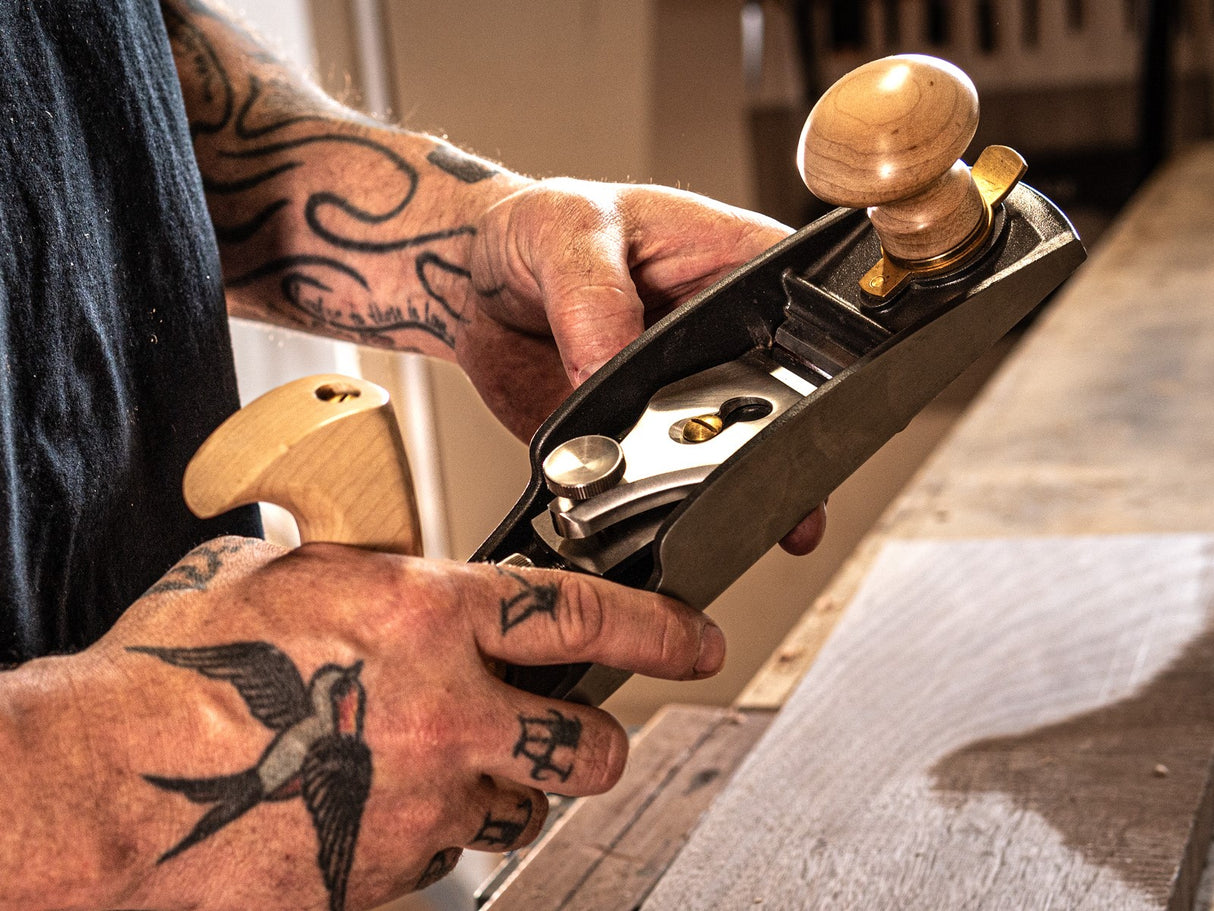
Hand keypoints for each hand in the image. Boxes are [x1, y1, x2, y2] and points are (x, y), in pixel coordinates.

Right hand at [28, 537, 722, 910]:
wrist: (107, 789)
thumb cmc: (174, 676)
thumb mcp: (276, 578)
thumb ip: (355, 574)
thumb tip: (376, 571)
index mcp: (423, 617)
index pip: (582, 612)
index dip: (658, 623)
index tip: (695, 635)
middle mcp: (443, 710)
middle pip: (585, 736)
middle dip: (596, 735)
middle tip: (581, 729)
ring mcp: (423, 800)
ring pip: (524, 806)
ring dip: (509, 788)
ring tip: (455, 768)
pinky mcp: (390, 872)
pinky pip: (447, 856)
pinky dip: (433, 834)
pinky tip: (379, 810)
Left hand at [459, 177, 825, 553]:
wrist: (475, 287)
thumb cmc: (539, 229)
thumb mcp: (569, 232)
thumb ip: (594, 297)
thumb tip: (609, 368)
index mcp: (734, 264)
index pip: (803, 311)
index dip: (812, 360)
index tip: (794, 401)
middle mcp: (723, 337)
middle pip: (780, 399)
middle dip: (775, 445)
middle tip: (760, 481)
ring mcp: (685, 393)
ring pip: (728, 452)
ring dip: (720, 485)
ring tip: (722, 515)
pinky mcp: (639, 439)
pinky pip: (660, 482)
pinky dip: (655, 505)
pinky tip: (649, 518)